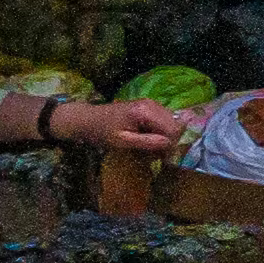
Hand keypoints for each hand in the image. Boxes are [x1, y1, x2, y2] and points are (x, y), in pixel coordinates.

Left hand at [52, 96, 197, 153]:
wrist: (88, 119)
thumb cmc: (102, 132)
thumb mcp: (122, 142)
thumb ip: (146, 142)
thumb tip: (169, 144)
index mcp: (145, 112)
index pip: (172, 129)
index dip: (170, 145)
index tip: (160, 158)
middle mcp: (152, 104)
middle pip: (176, 125)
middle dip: (169, 142)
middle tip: (154, 155)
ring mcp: (151, 103)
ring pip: (172, 123)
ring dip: (165, 138)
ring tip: (150, 149)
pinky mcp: (149, 107)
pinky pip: (164, 121)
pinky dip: (160, 133)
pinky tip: (148, 140)